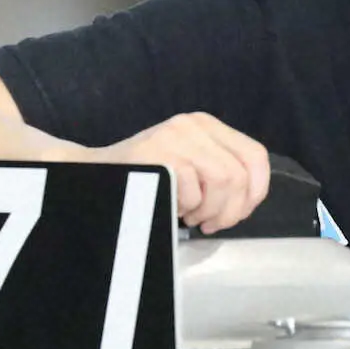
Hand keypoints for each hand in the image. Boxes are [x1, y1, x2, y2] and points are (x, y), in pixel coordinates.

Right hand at [87, 113, 269, 232]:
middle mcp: (193, 125)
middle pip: (240, 175)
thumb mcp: (190, 163)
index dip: (256, 191)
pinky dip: (185, 209)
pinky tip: (172, 208)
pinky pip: (193, 193)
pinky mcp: (159, 154)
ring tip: (191, 216)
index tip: (239, 213)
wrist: (93, 172)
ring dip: (210, 211)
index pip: (255, 156)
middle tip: (210, 223)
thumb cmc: (146, 175)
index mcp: (206, 125)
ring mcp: (175, 137)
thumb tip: (249, 200)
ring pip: (223, 183)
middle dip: (231, 210)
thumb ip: (220, 172)